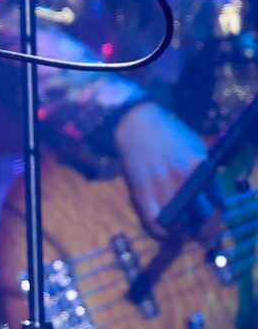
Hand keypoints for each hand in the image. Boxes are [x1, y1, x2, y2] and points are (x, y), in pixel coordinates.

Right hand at [114, 102, 206, 229]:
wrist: (137, 123)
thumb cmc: (170, 136)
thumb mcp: (196, 150)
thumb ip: (205, 176)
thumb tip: (210, 204)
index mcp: (201, 169)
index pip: (218, 207)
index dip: (215, 222)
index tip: (209, 227)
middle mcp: (184, 179)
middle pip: (202, 218)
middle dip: (201, 231)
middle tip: (196, 233)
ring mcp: (162, 185)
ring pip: (178, 224)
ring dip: (181, 233)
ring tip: (179, 231)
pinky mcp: (141, 188)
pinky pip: (153, 221)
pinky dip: (159, 232)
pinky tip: (162, 231)